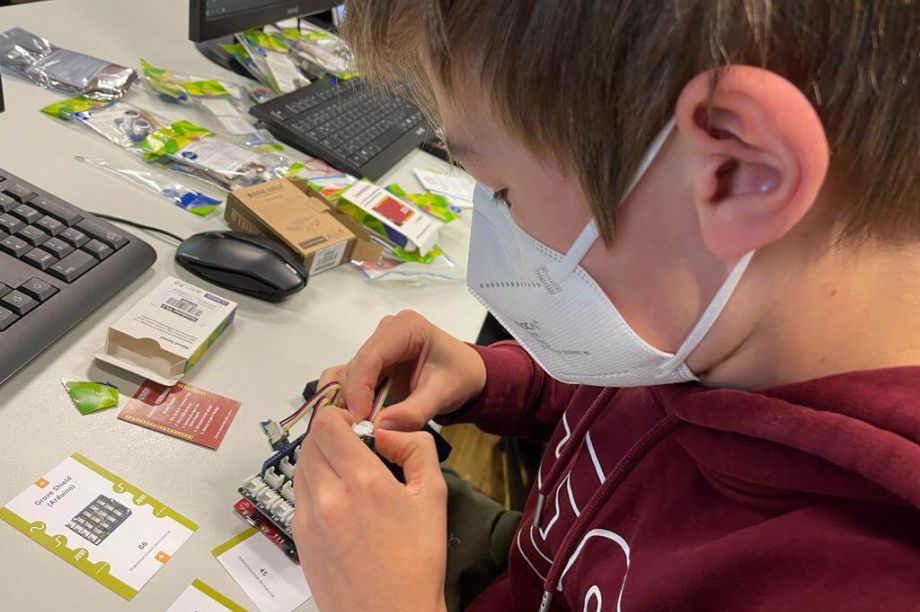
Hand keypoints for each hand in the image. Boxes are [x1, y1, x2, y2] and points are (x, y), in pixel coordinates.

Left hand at [292, 407, 447, 611]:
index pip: (328, 424)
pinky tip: (341, 503)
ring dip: (321, 459)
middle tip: (357, 450)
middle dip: (332, 436)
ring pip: (301, 466)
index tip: (360, 427)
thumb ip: (416, 448)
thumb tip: (389, 431)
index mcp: (362, 481)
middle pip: (310, 440)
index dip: (343, 416)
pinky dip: (316, 486)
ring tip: (349, 477)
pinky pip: (300, 494)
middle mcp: (327, 496)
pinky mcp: (299, 537)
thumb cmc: (416, 562)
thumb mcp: (434, 496)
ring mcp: (307, 518)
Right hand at [318, 310, 486, 429]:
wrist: (465, 372)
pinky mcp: (370, 361)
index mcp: (405, 328)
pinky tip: (352, 420)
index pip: (371, 357)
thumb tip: (381, 428)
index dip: (359, 389)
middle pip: (356, 366)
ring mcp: (376, 345)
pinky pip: (349, 379)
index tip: (359, 419)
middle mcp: (385, 331)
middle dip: (353, 399)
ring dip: (347, 401)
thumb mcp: (443, 395)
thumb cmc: (459, 376)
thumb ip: (414, 412)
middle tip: (357, 430)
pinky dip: (346, 400)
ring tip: (354, 427)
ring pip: (348, 374)